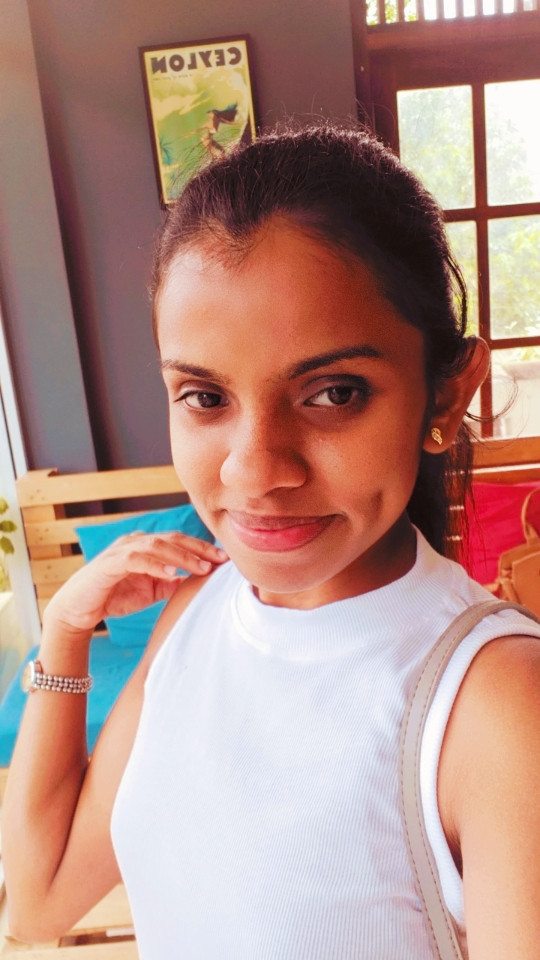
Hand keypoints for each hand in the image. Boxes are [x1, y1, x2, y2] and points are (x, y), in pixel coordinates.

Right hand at [43, 532, 227, 635]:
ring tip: (201, 568)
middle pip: (172, 538)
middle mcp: (134, 542)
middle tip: (220, 559)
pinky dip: (156, 565)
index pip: (178, 541)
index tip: (224, 559)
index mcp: (145, 545)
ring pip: (157, 545)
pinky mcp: (109, 564)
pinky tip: (172, 575)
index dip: (202, 548)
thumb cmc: (114, 597)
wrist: (78, 610)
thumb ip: (171, 583)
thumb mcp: (150, 591)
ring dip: (181, 557)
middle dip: (198, 548)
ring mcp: (121, 550)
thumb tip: (197, 581)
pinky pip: (136, 559)